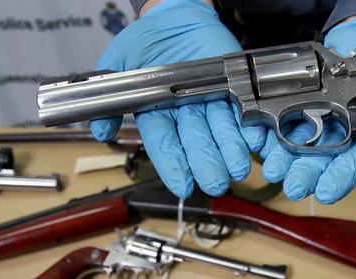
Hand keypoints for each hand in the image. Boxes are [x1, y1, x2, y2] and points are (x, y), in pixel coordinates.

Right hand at [90, 0, 265, 198]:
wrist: (177, 17)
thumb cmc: (148, 40)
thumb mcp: (120, 60)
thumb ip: (109, 93)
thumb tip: (99, 129)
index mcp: (157, 113)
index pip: (164, 143)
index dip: (173, 164)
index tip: (182, 185)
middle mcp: (186, 114)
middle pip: (196, 142)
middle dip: (206, 163)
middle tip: (215, 181)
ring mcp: (210, 103)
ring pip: (222, 131)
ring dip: (231, 150)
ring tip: (237, 167)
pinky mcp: (233, 90)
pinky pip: (243, 111)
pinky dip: (251, 127)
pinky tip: (256, 140)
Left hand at [260, 14, 355, 203]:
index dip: (342, 177)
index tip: (327, 191)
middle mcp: (343, 135)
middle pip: (324, 160)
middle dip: (308, 173)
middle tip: (294, 185)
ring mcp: (320, 120)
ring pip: (299, 144)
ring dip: (285, 158)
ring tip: (275, 168)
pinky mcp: (300, 105)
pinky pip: (281, 120)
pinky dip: (269, 131)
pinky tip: (261, 139)